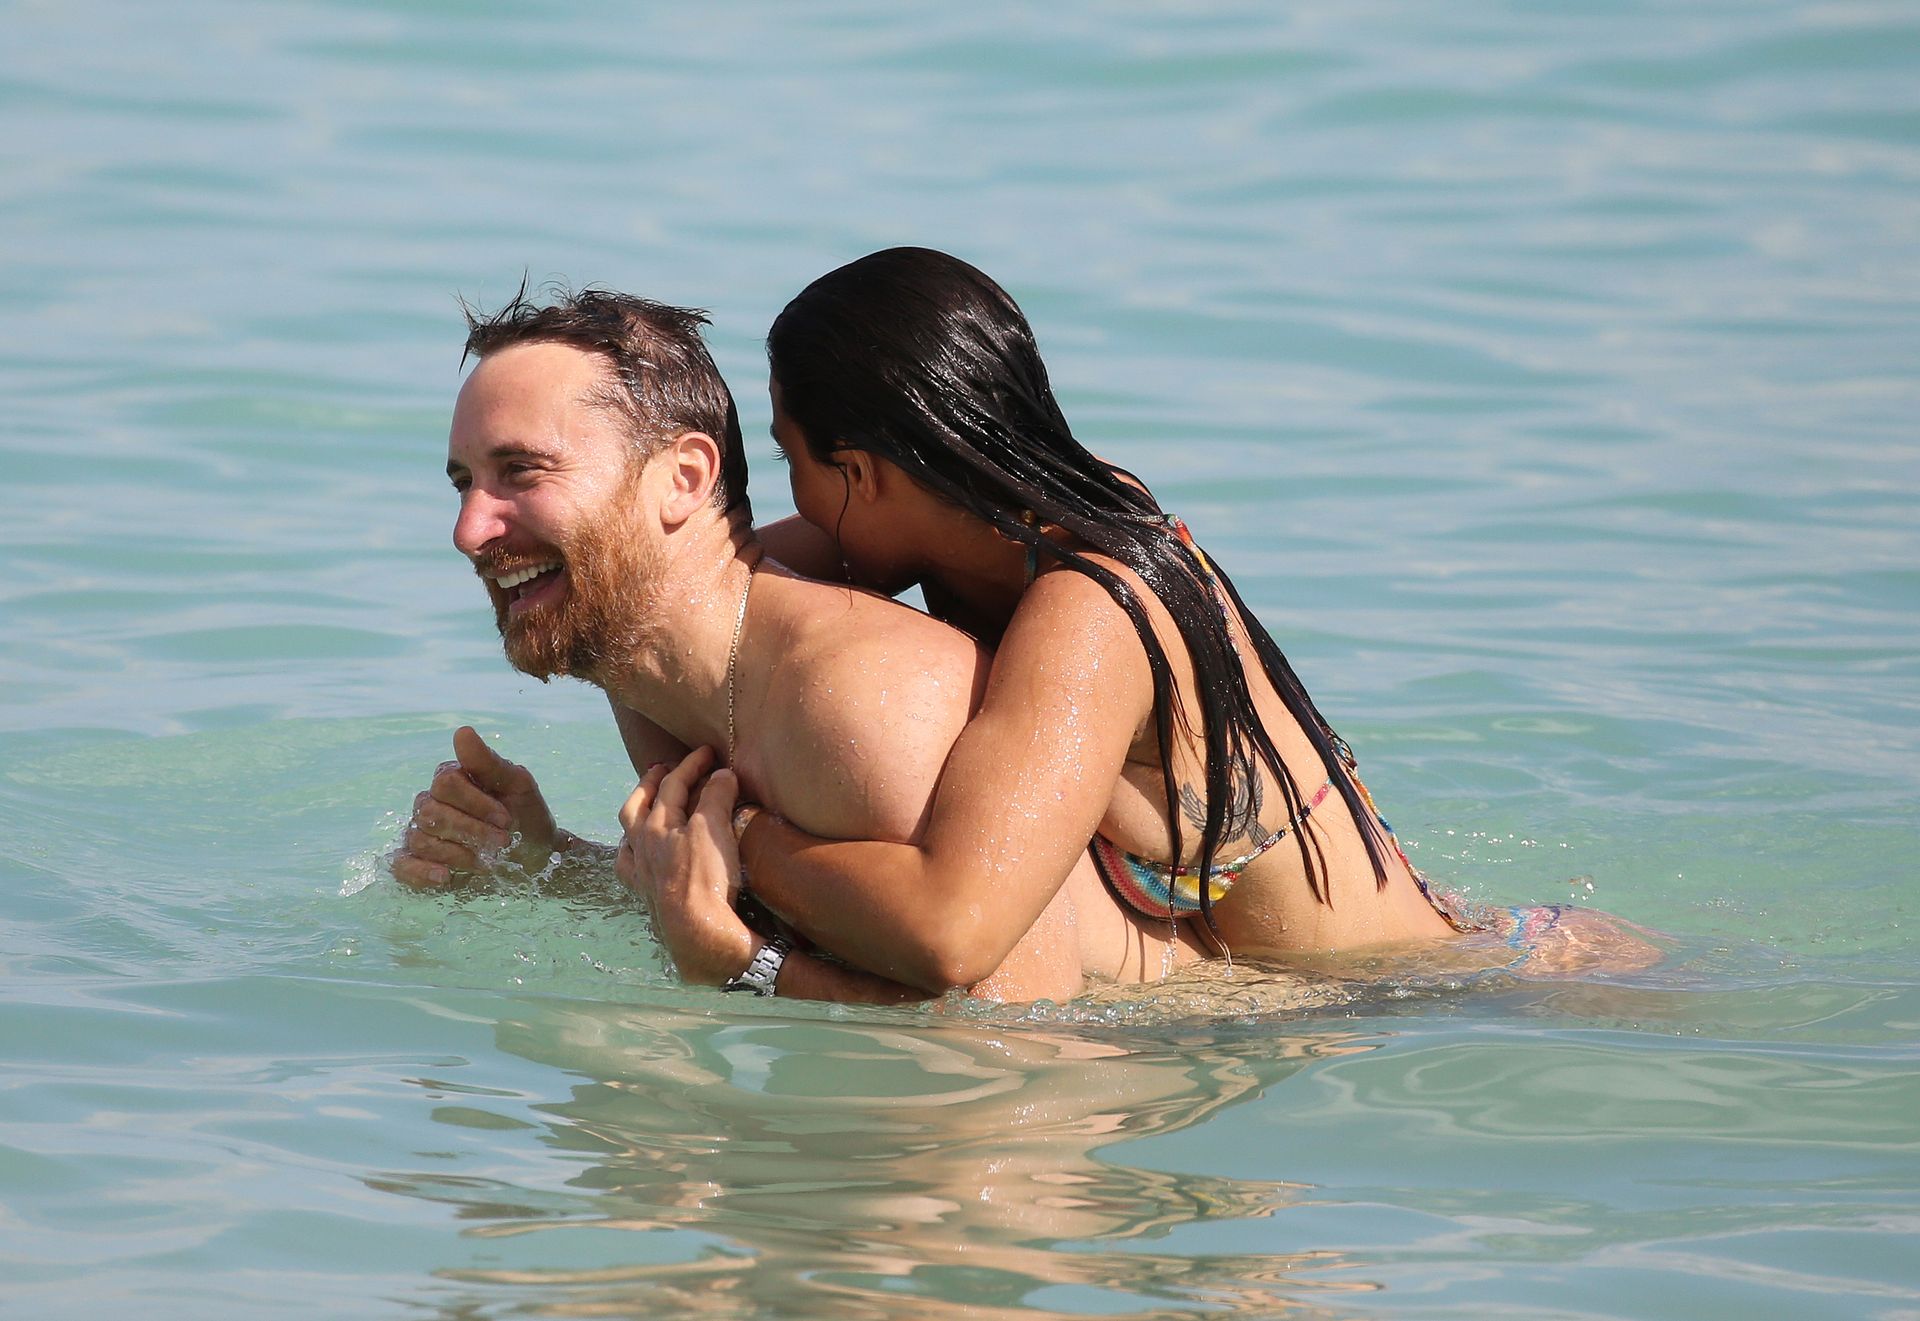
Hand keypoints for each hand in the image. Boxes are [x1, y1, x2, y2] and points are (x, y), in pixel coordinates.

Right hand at [391, 726, 561, 887]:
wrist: (534, 858)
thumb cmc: (526, 817)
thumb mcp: (518, 787)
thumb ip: (488, 762)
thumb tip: (462, 732)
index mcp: (451, 779)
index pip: (445, 783)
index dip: (476, 803)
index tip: (506, 819)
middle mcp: (430, 802)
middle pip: (431, 812)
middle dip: (471, 830)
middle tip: (502, 843)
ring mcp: (420, 833)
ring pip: (420, 839)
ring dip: (459, 853)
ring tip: (487, 862)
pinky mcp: (417, 863)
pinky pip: (401, 865)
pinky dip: (421, 872)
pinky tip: (446, 876)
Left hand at [617, 746, 754, 984]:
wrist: (697, 932)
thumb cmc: (706, 878)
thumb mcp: (715, 829)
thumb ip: (716, 797)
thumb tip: (722, 773)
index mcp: (656, 824)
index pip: (673, 784)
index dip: (691, 764)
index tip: (708, 752)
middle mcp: (641, 845)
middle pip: (638, 804)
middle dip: (650, 783)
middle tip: (662, 769)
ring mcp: (640, 872)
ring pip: (627, 836)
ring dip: (636, 816)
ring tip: (645, 808)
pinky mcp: (646, 896)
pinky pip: (629, 869)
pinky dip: (631, 855)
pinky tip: (637, 855)